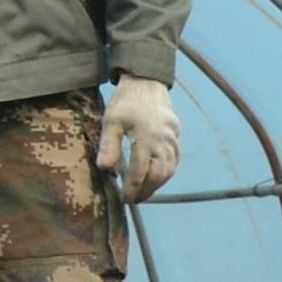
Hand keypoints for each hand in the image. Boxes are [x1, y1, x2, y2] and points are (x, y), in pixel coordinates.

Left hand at [93, 74, 177, 195]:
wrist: (147, 82)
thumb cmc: (126, 101)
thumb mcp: (112, 121)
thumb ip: (109, 145)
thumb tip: (105, 169)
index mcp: (146, 138)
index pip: (139, 172)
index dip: (132, 189)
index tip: (124, 199)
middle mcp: (163, 141)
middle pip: (158, 175)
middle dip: (146, 190)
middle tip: (133, 200)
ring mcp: (172, 139)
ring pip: (169, 169)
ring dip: (157, 184)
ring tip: (143, 192)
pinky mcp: (176, 136)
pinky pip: (175, 160)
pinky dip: (166, 172)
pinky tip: (156, 177)